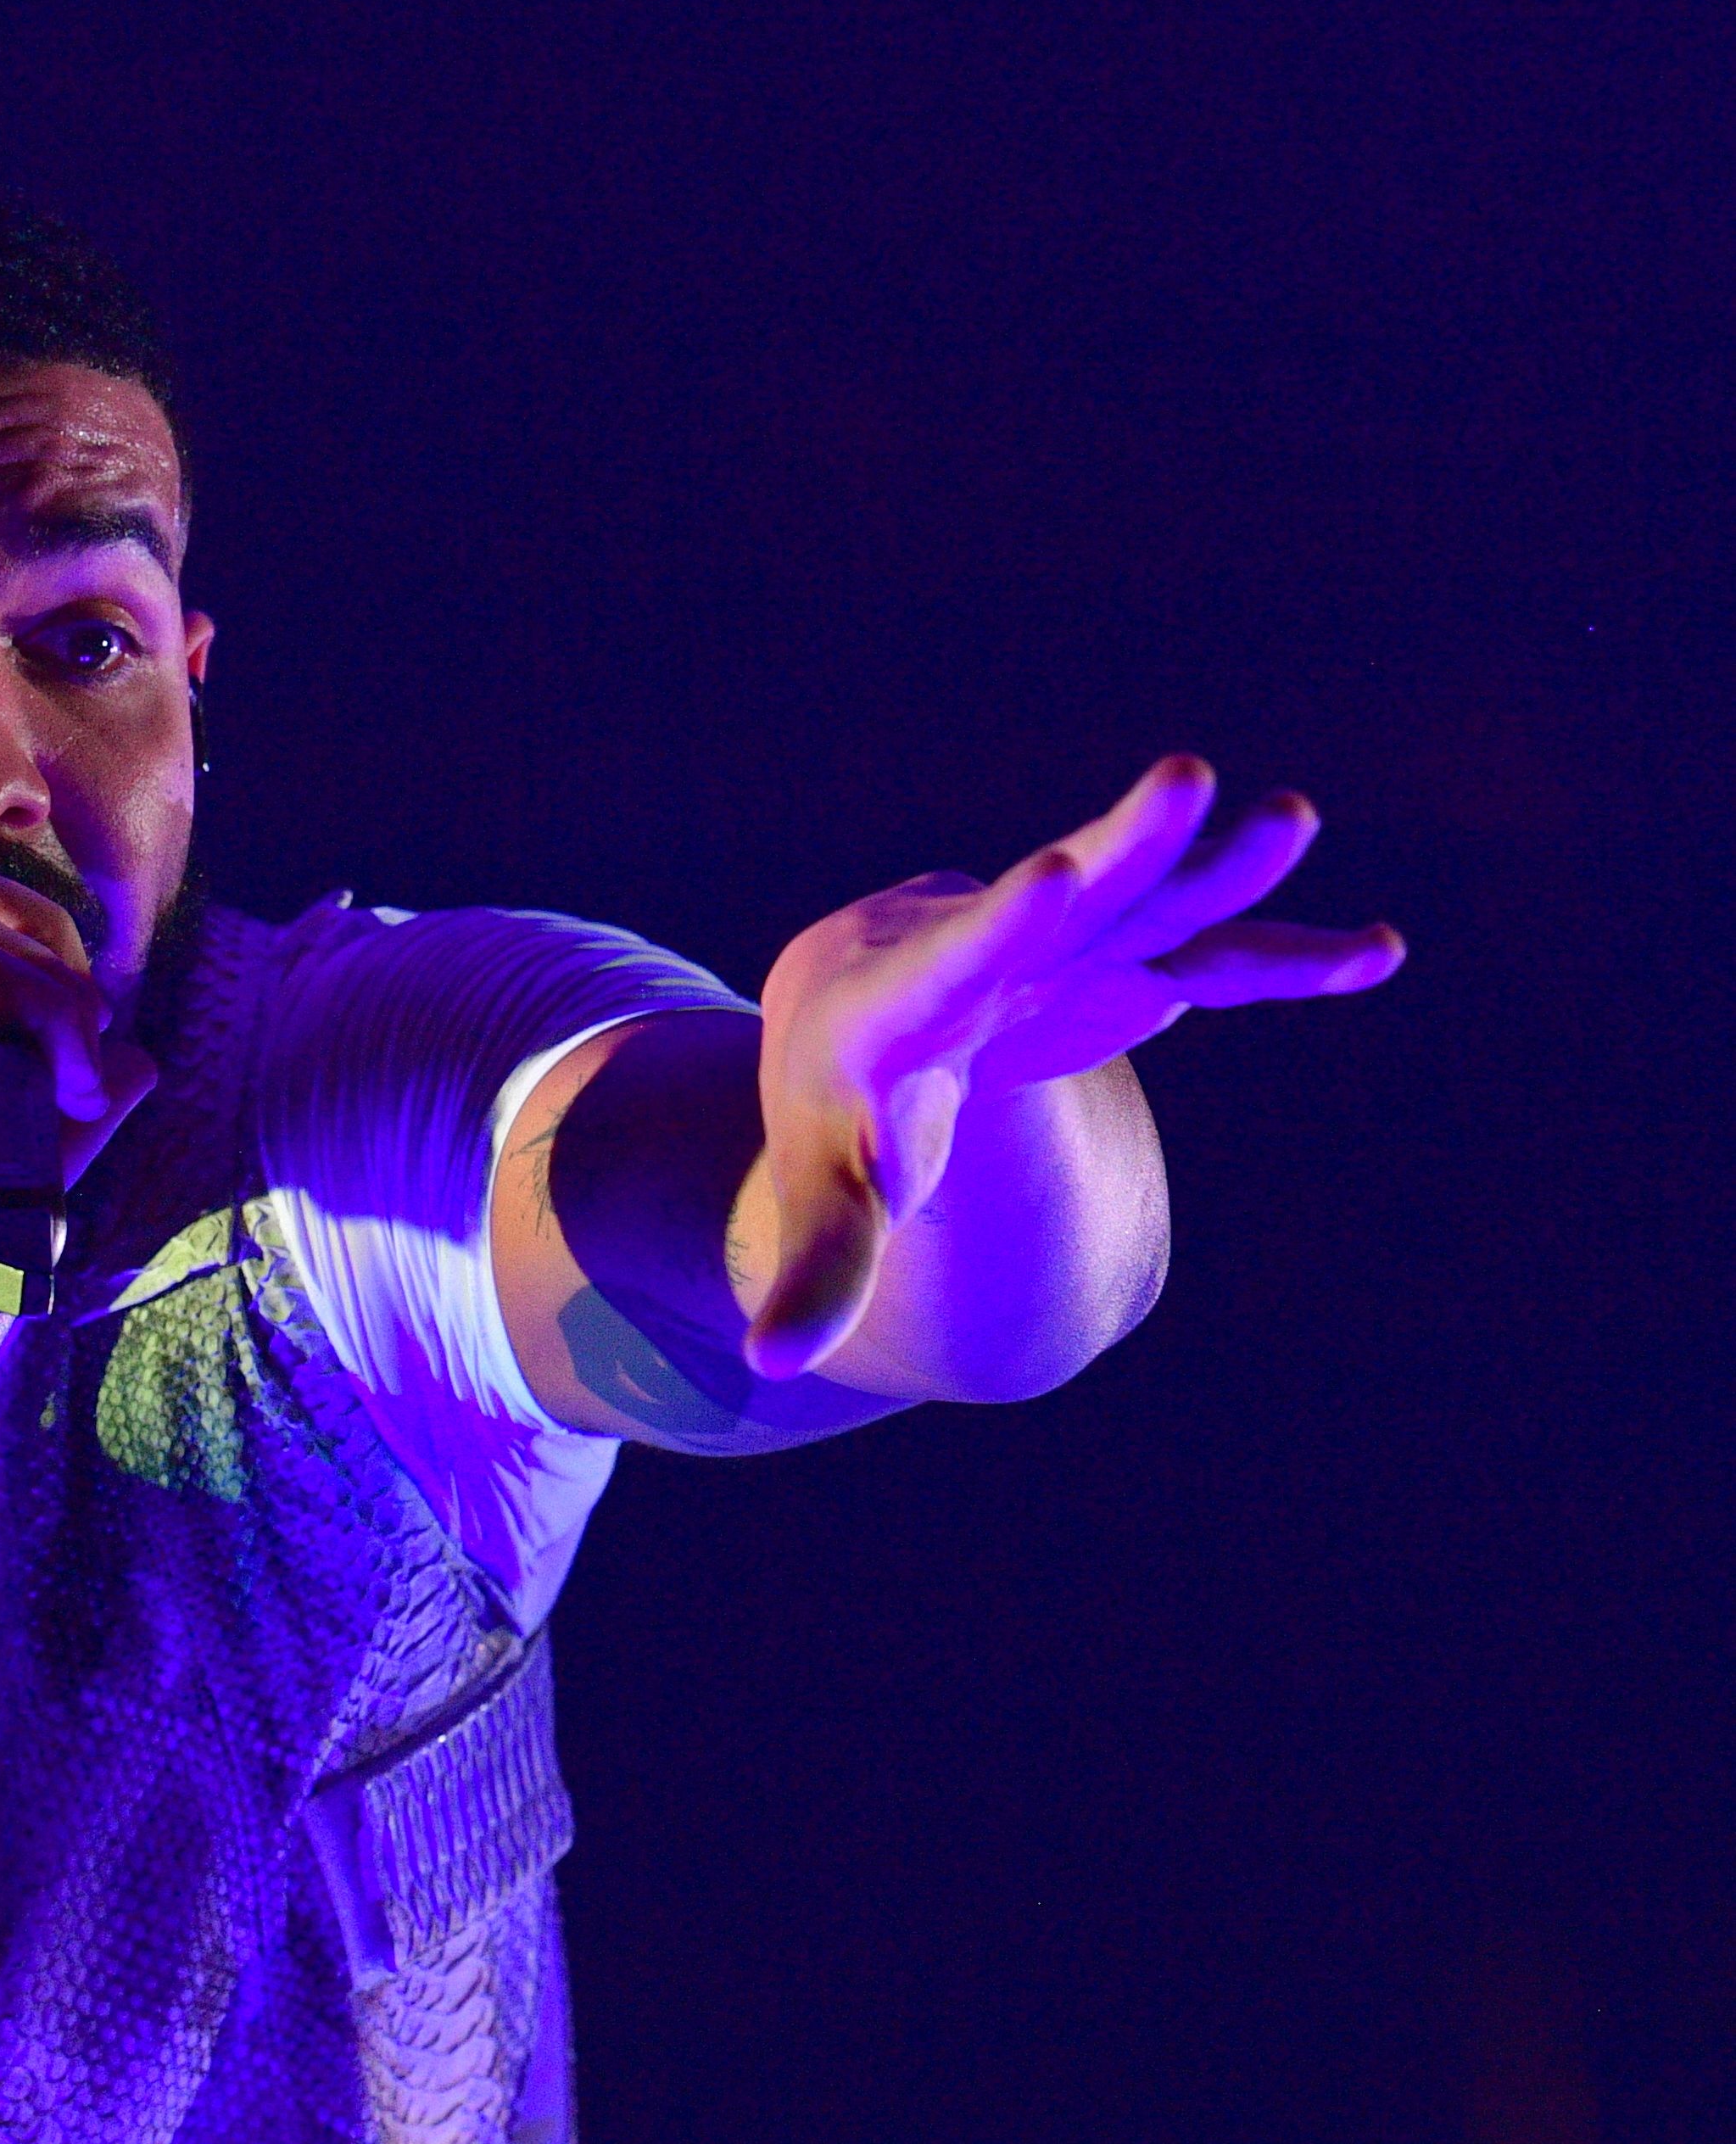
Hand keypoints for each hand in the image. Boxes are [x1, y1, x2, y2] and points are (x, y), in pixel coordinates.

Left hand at [745, 754, 1403, 1379]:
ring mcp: (1062, 948)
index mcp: (893, 1007)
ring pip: (1146, 903)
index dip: (1001, 930)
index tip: (1054, 877)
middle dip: (1122, 848)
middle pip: (1059, 903)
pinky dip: (1281, 957)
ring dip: (1218, 870)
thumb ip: (817, 1269)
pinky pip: (1209, 958)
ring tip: (1290, 821)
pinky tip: (1373, 953)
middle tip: (1185, 779)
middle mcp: (980, 954)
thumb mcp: (824, 1197)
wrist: (863, 1016)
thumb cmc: (837, 1121)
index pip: (947, 965)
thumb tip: (770, 1363)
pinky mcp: (1121, 961)